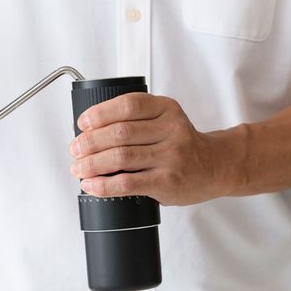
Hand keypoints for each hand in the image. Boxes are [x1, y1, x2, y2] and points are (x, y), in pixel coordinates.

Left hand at [69, 93, 244, 205]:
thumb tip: (91, 131)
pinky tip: (91, 185)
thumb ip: (138, 119)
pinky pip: (127, 182)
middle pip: (119, 132)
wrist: (215, 168)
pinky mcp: (166, 181)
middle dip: (89, 141)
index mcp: (167, 109)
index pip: (127, 105)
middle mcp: (171, 130)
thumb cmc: (184, 146)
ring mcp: (170, 156)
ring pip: (120, 157)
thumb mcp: (167, 121)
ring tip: (78, 168)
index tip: (82, 124)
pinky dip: (104, 185)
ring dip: (91, 163)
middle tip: (75, 149)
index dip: (99, 114)